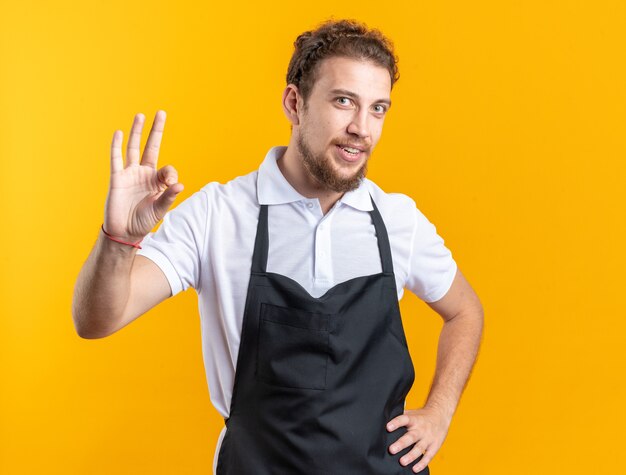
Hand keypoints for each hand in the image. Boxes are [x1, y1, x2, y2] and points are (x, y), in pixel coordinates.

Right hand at [104, 110, 182, 240]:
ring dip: (137, 132)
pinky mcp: (117, 178)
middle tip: (161, 112)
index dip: (170, 173)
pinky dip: (117, 146)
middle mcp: (144, 173)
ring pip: (133, 148)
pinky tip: (119, 132)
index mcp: (158, 181)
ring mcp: (130, 174)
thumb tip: (180, 185)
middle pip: (150, 146)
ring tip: (140, 115)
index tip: (171, 184)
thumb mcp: (160, 209)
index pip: (167, 168)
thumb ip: (169, 196)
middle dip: (155, 130)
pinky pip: (116, 158)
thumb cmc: (144, 221)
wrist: (124, 231)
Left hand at [386, 406, 451, 472]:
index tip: (388, 427)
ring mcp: (428, 438)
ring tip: (402, 462)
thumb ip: (399, 416)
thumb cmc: (420, 416)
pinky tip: (414, 469)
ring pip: (419, 448)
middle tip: (391, 450)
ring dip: (411, 456)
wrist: (440, 415)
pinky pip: (428, 456)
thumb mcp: (411, 413)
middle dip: (401, 444)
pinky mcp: (434, 446)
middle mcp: (420, 429)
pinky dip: (422, 463)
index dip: (396, 423)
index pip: (404, 419)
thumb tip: (382, 417)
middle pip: (411, 437)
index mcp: (413, 419)